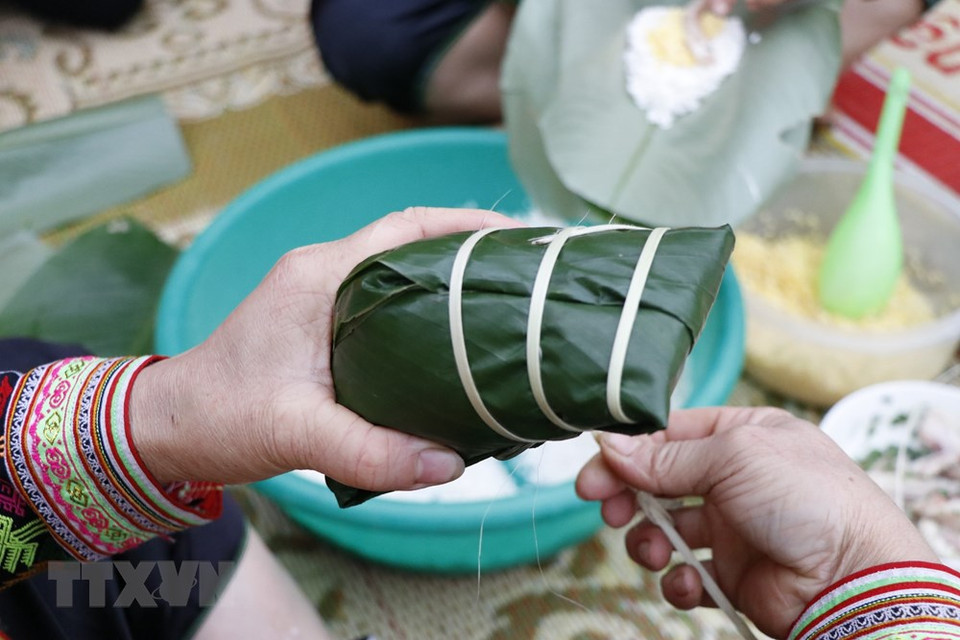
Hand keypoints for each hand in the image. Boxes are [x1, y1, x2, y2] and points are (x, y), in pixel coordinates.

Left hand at [131, 207, 521, 488]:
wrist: (168, 429)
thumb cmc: (218, 417)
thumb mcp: (295, 433)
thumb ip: (370, 451)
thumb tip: (450, 466)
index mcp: (318, 276)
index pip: (403, 229)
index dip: (463, 227)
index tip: (515, 239)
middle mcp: (322, 275)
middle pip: (411, 245)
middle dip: (469, 252)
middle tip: (526, 275)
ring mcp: (321, 299)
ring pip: (400, 276)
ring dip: (448, 284)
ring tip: (505, 306)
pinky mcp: (322, 327)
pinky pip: (386, 307)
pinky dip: (424, 316)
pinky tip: (455, 347)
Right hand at [576, 407, 938, 638]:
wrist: (854, 578)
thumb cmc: (807, 499)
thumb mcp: (733, 457)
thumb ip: (666, 457)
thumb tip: (609, 447)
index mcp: (743, 435)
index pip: (670, 435)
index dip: (629, 452)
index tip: (595, 471)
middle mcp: (736, 477)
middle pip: (660, 481)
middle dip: (628, 496)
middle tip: (605, 508)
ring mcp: (734, 526)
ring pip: (667, 529)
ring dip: (649, 541)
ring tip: (653, 552)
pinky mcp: (735, 573)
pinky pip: (688, 574)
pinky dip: (678, 581)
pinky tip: (689, 583)